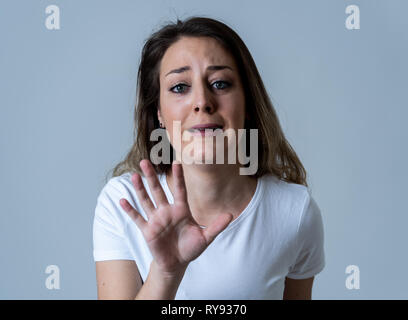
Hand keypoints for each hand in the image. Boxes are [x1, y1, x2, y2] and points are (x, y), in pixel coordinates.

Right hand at [119, 159, 232, 275]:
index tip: (177, 162)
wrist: (177, 263)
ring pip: (146, 200)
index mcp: (181, 210)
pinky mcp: (147, 230)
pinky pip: (137, 218)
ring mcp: (156, 220)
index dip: (179, 177)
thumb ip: (216, 226)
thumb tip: (230, 215)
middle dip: (151, 176)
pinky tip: (122, 200)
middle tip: (145, 161)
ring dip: (139, 189)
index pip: (179, 190)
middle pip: (158, 190)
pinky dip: (130, 210)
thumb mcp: (206, 238)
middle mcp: (167, 211)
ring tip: (134, 175)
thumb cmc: (191, 248)